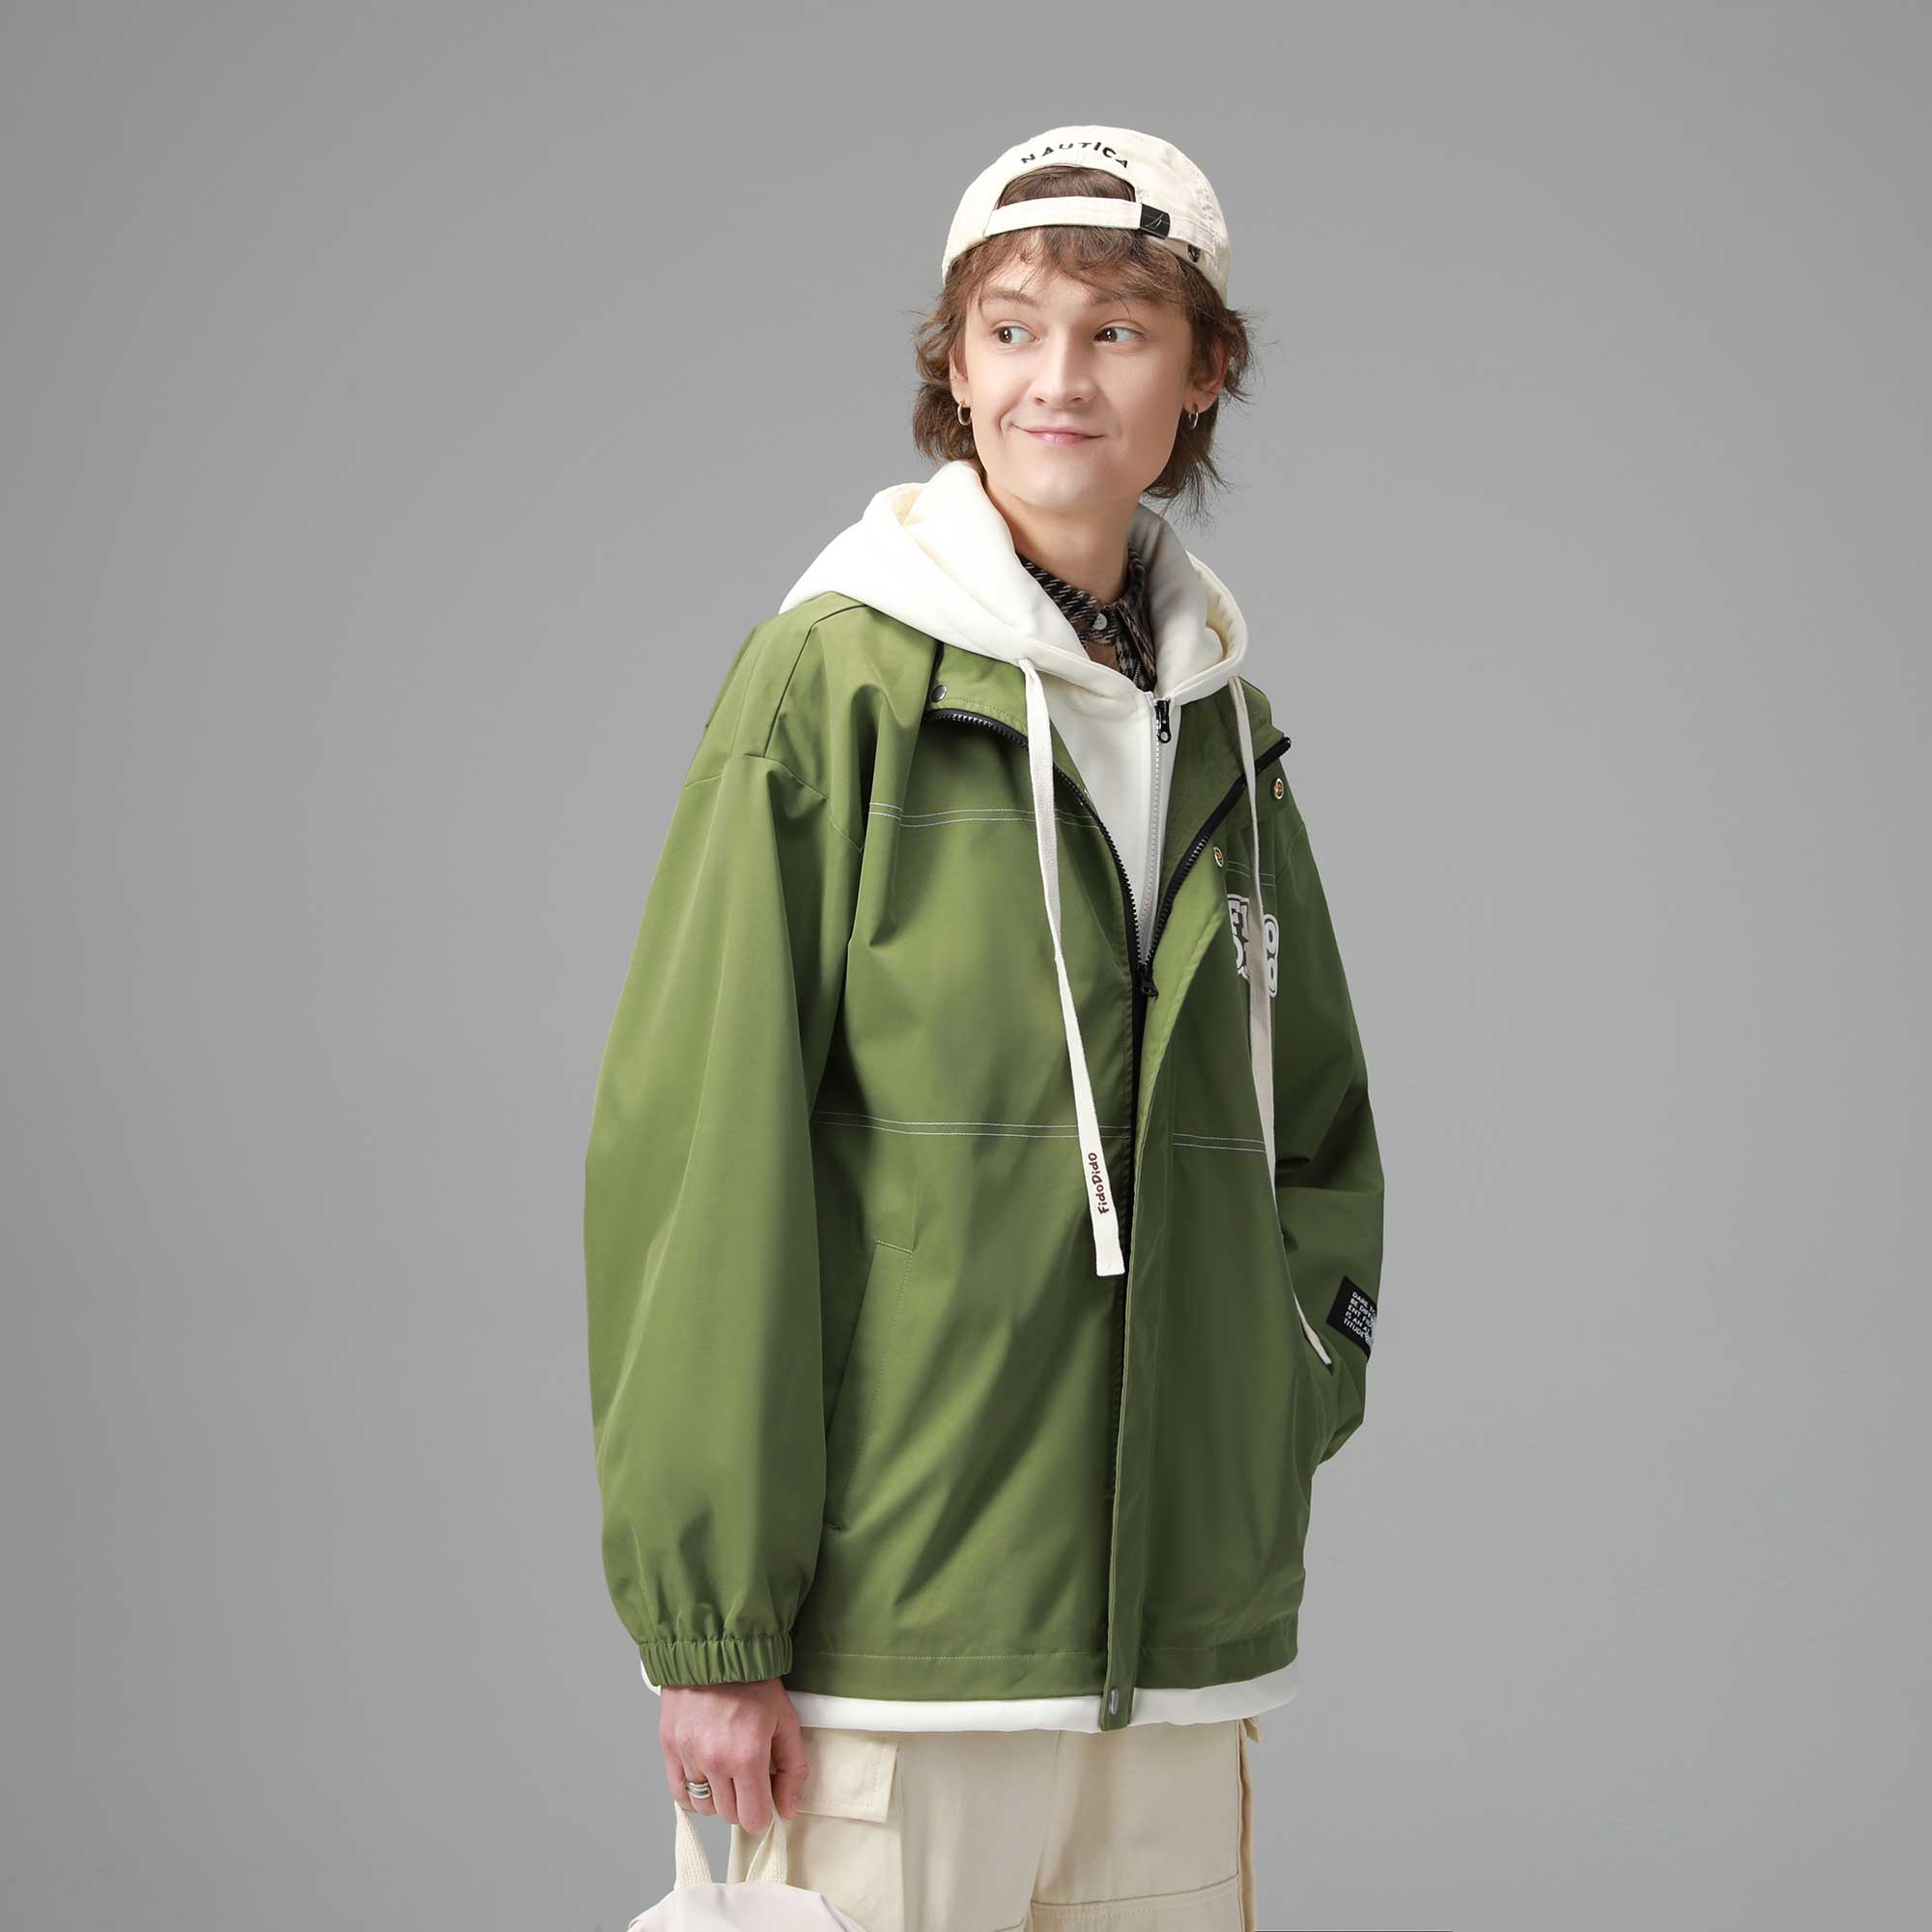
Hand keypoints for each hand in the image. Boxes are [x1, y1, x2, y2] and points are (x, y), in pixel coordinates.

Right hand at [660, 1678, 809, 1832]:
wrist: (715, 1650)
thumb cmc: (754, 1684)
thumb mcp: (785, 1721)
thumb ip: (792, 1769)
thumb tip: (788, 1810)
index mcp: (747, 1756)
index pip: (752, 1818)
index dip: (762, 1811)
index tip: (764, 1795)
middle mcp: (714, 1761)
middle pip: (728, 1815)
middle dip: (742, 1802)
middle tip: (748, 1775)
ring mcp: (688, 1755)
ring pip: (704, 1806)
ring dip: (718, 1796)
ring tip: (726, 1768)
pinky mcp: (669, 1748)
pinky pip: (679, 1793)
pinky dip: (693, 1791)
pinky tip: (706, 1773)